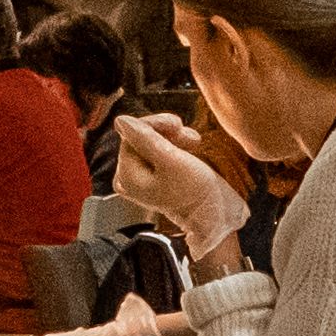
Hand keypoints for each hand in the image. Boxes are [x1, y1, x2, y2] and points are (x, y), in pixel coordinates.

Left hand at [107, 112, 240, 267]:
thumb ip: (145, 139)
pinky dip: (175, 146)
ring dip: (173, 137)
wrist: (215, 215)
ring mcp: (142, 180)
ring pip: (151, 144)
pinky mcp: (156, 178)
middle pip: (139, 139)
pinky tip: (191, 146)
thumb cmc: (195, 192)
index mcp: (127, 176)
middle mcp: (129, 179)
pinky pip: (158, 153)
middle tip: (187, 133)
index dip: (155, 125)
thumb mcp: (171, 160)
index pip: (131, 135)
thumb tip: (121, 120)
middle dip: (165, 132)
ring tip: (194, 141)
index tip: (178, 124)